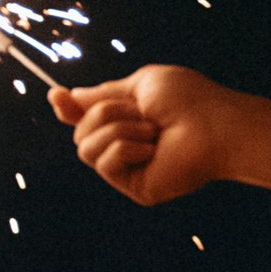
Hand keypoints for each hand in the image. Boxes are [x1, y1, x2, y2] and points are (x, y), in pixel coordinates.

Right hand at [49, 63, 233, 206]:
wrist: (215, 125)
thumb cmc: (188, 100)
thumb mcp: (140, 84)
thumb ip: (105, 93)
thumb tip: (70, 96)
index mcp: (127, 120)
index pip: (85, 119)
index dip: (67, 109)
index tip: (55, 95)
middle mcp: (125, 145)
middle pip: (79, 132)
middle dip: (104, 113)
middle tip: (140, 110)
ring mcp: (129, 168)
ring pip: (84, 148)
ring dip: (116, 129)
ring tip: (151, 130)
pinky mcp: (135, 187)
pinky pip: (102, 163)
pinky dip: (125, 147)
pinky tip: (152, 148)